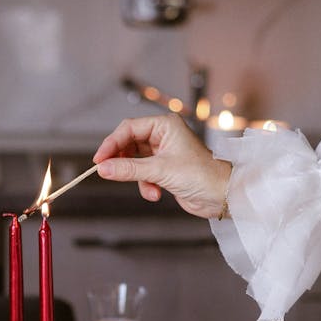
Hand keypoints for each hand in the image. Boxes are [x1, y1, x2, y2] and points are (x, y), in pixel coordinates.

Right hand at [93, 114, 230, 218]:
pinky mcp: (164, 169)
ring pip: (134, 161)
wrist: (222, 195)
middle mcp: (164, 135)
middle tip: (109, 172)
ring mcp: (164, 152)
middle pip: (129, 144)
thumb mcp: (160, 171)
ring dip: (136, 177)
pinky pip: (143, 174)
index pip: (129, 128)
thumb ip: (128, 169)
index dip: (111, 143)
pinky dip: (145, 185)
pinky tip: (156, 193)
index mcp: (165, 125)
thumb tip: (103, 169)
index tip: (99, 159)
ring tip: (147, 187)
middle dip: (122, 161)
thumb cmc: (202, 175)